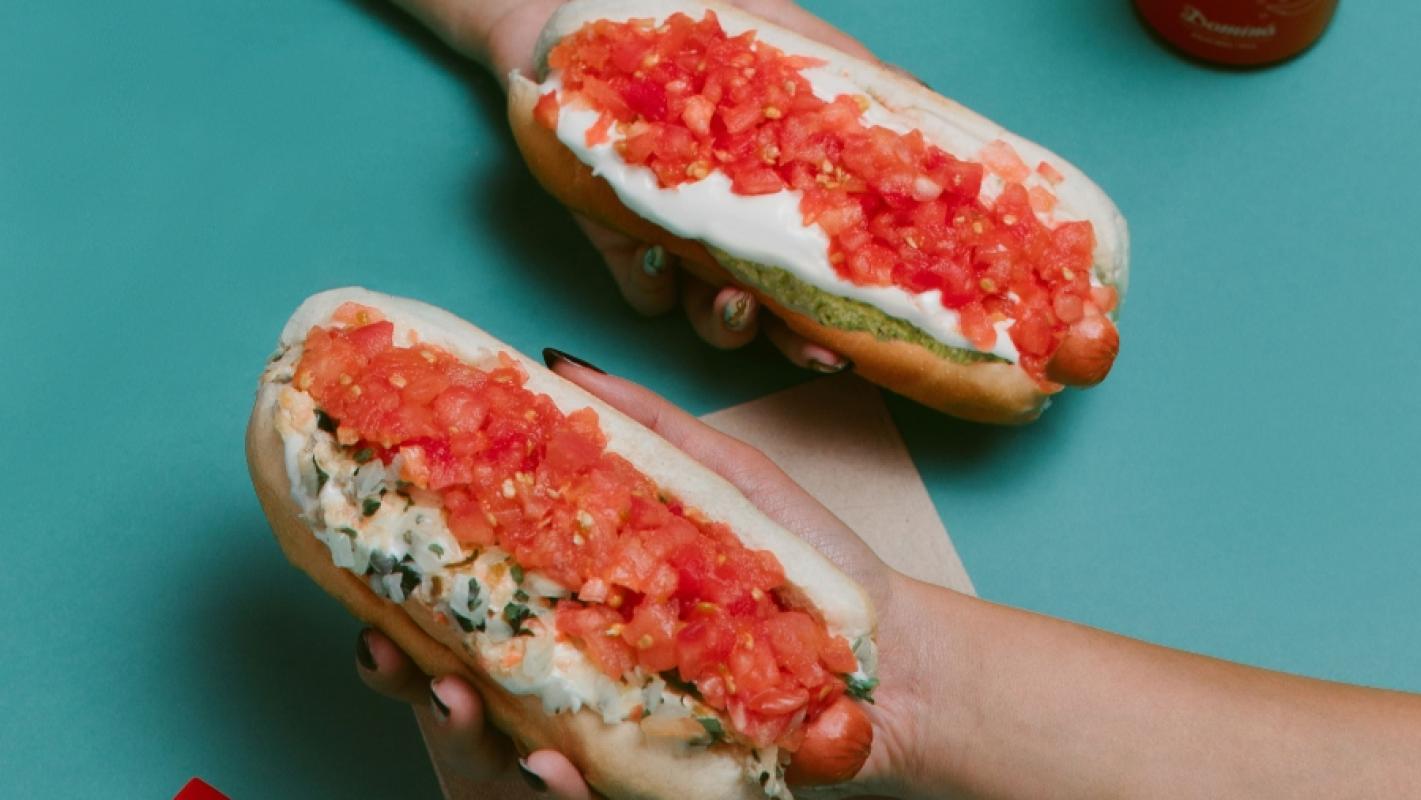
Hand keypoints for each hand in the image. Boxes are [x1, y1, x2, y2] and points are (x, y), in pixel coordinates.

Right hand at [355, 350, 939, 797]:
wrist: (894, 660)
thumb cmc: (808, 569)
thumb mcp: (723, 477)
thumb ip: (643, 425)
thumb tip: (553, 361)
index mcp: (582, 604)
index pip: (471, 609)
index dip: (408, 603)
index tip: (371, 585)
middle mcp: (583, 677)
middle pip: (466, 687)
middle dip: (410, 676)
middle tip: (386, 649)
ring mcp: (616, 736)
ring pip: (511, 754)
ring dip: (472, 735)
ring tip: (455, 700)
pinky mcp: (656, 784)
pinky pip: (593, 795)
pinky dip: (560, 790)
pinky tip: (553, 769)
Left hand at [389, 0, 868, 371]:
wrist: (570, 0)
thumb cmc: (675, 9)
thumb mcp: (776, 27)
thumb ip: (845, 72)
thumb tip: (924, 111)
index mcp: (784, 182)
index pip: (830, 257)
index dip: (855, 300)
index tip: (873, 323)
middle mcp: (739, 219)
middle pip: (781, 306)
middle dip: (800, 338)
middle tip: (815, 347)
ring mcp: (680, 235)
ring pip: (715, 316)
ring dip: (729, 322)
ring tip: (732, 298)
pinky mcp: (617, 237)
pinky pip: (641, 294)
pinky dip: (650, 284)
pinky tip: (654, 250)